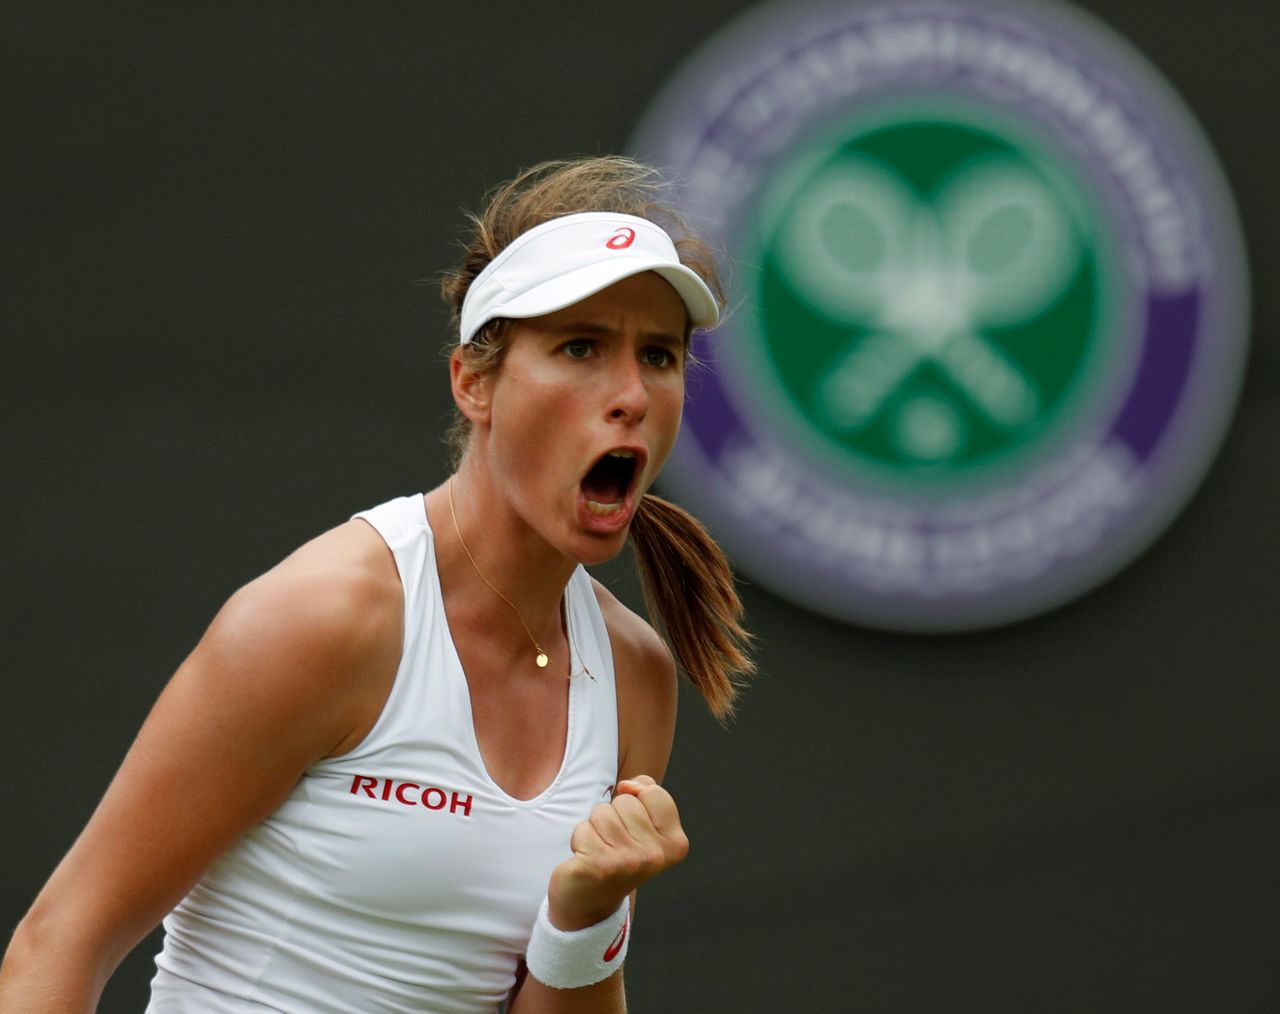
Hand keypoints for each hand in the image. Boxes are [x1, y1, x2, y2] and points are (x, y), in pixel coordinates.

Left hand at [546, 775, 689, 930]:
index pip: (654, 793)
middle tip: (614, 843)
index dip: (637, 801)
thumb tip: (628, 785)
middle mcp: (655, 855)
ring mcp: (628, 862)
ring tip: (600, 850)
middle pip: (626, 801)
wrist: (592, 901)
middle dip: (614, 815)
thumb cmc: (619, 854)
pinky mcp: (598, 866)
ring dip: (595, 827)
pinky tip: (586, 859)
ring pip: (602, 812)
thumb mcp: (645, 824)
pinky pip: (583, 828)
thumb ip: (646, 794)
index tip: (634, 826)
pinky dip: (580, 840)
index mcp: (675, 844)